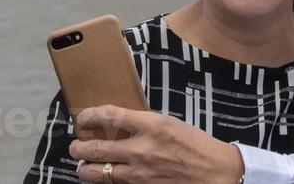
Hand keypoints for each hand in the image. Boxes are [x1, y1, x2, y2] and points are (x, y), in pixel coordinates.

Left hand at [68, 107, 244, 182]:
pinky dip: (106, 183)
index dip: (89, 116)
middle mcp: (142, 149)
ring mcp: (140, 173)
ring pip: (98, 173)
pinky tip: (103, 179)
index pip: (109, 116)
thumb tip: (118, 124)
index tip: (83, 117)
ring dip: (85, 170)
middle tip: (75, 146)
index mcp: (151, 125)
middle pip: (96, 148)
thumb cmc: (197, 146)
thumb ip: (144, 124)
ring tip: (83, 167)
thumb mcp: (170, 124)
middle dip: (79, 148)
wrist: (218, 175)